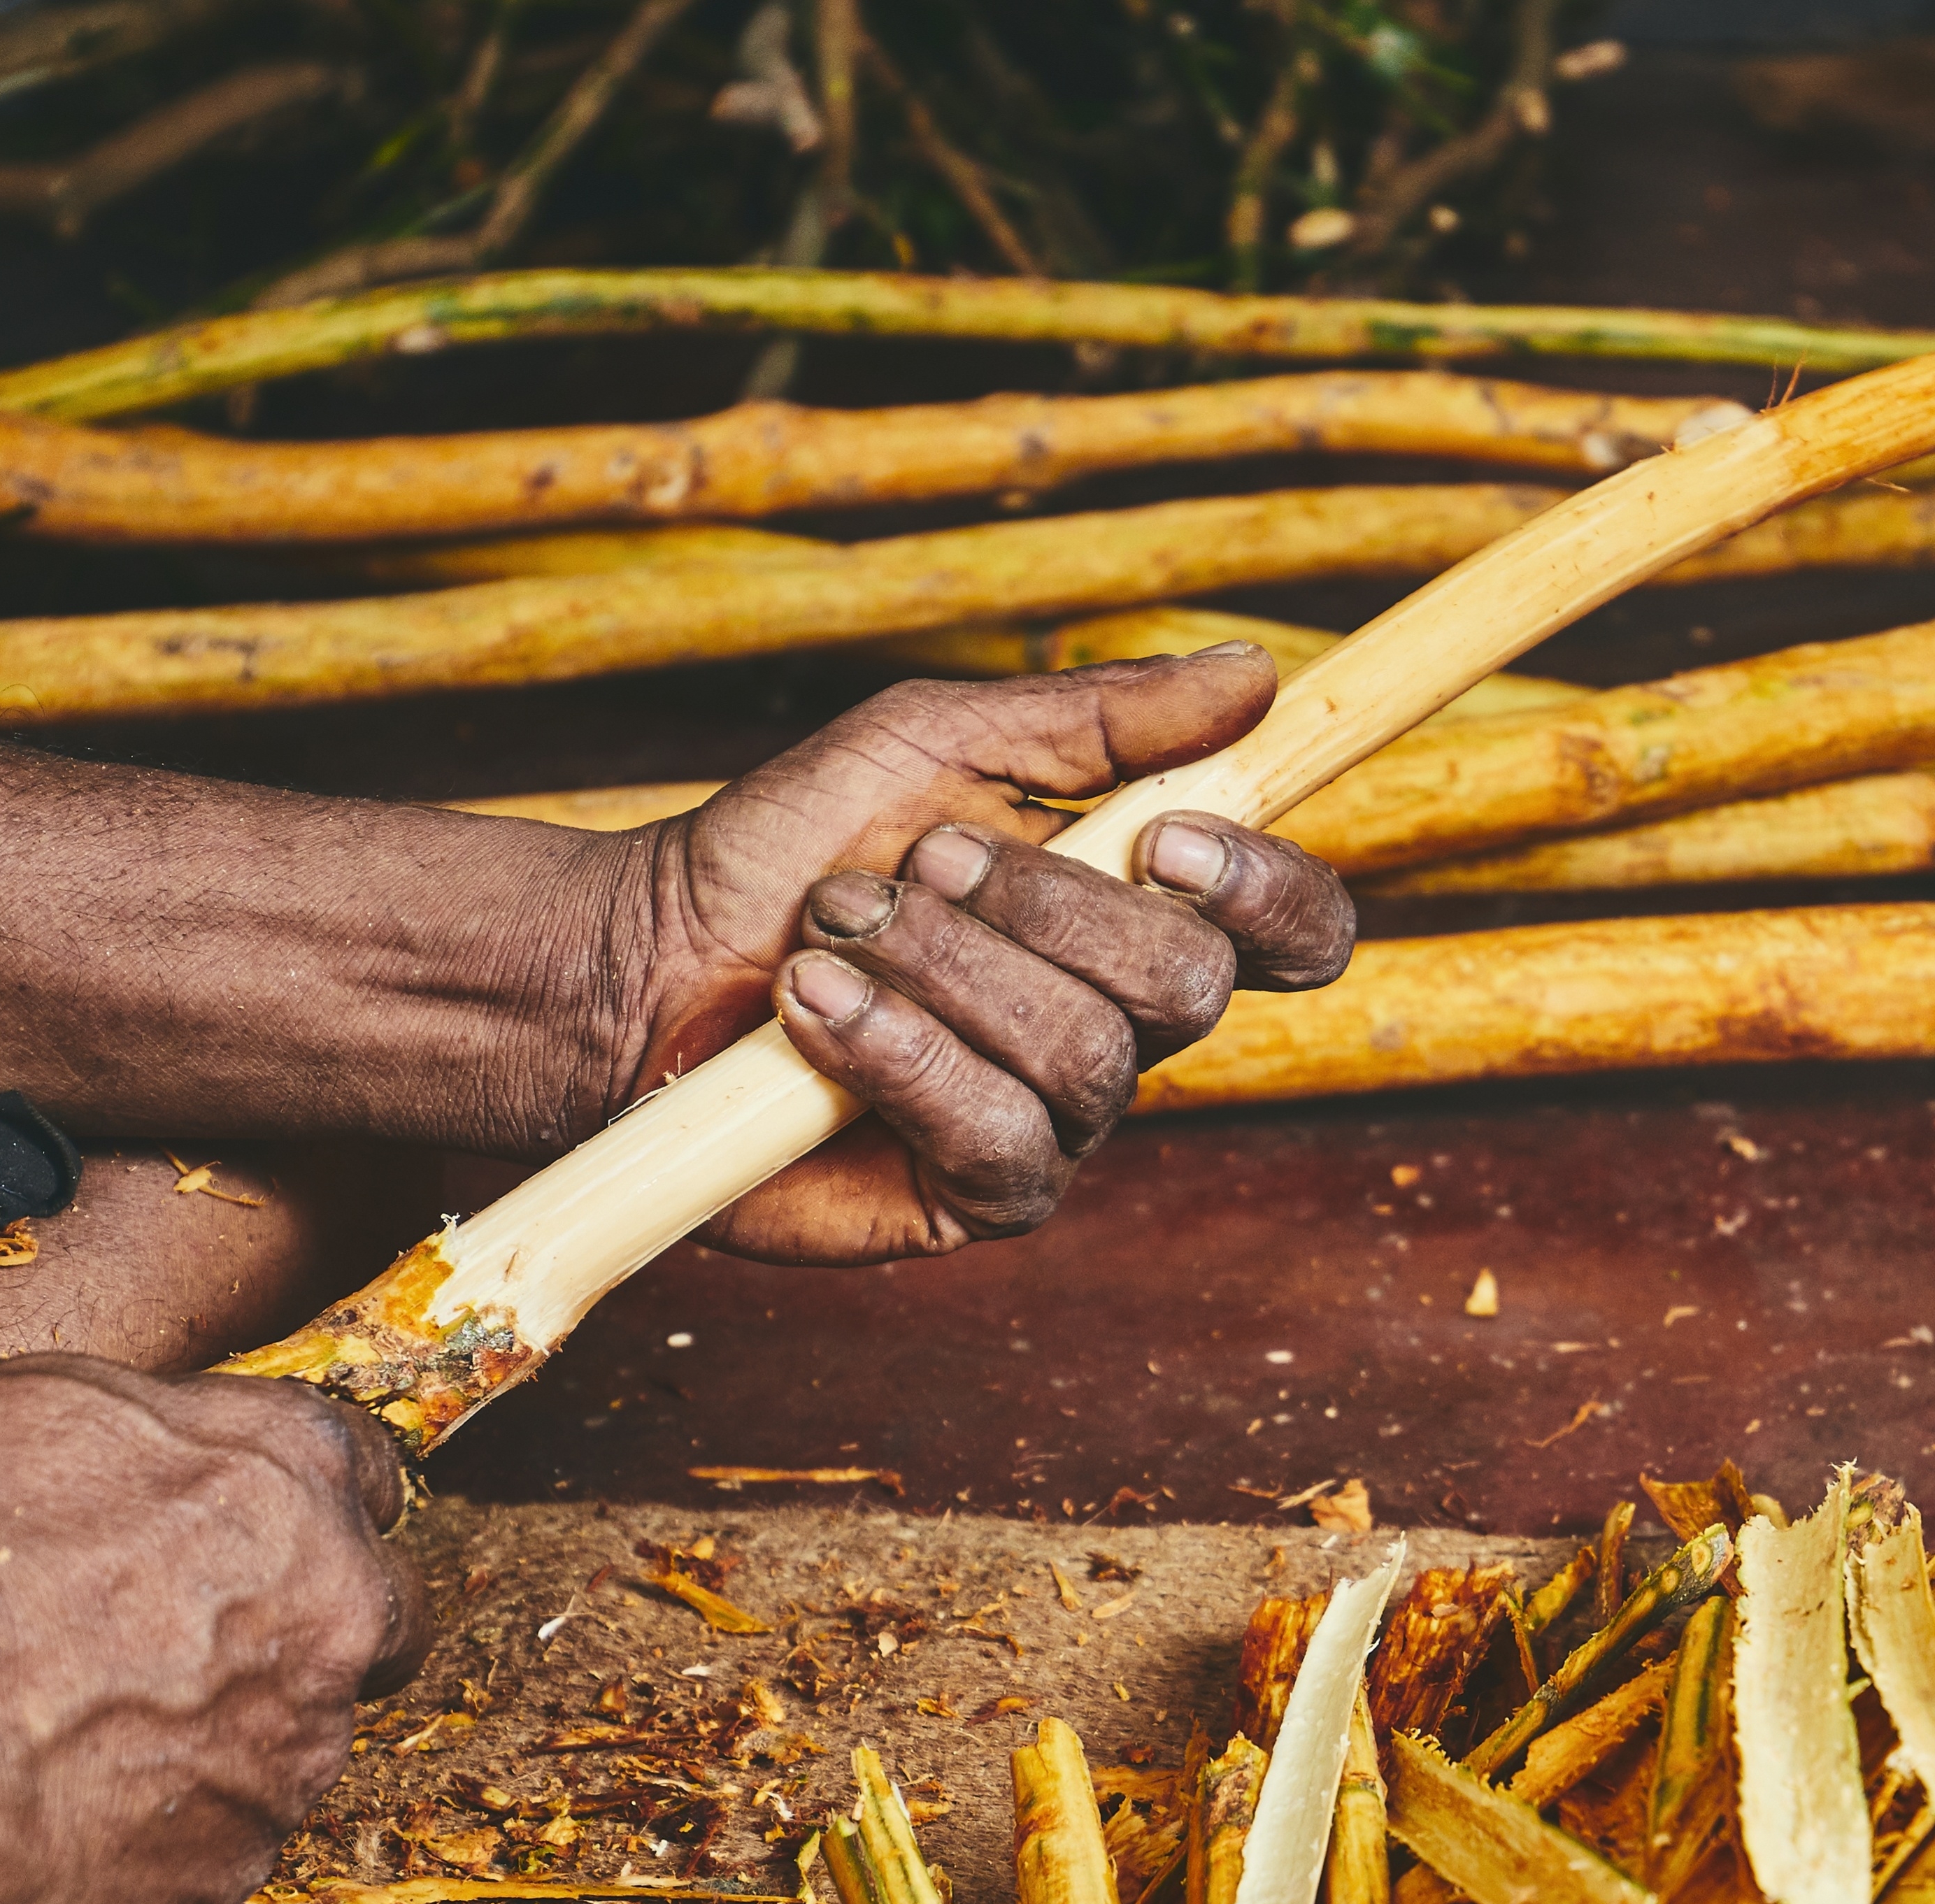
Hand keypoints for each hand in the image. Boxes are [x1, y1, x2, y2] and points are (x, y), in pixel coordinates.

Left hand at [633, 646, 1357, 1262]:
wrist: (643, 957)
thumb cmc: (786, 850)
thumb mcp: (937, 740)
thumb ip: (1102, 717)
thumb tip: (1257, 676)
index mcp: (1132, 919)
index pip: (1291, 931)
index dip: (1267, 889)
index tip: (1164, 834)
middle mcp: (1116, 1030)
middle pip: (1189, 987)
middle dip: (1044, 905)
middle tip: (918, 863)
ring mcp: (1056, 1125)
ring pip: (1085, 1055)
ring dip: (939, 967)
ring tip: (832, 928)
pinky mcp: (980, 1196)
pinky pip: (1002, 1133)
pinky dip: (898, 1052)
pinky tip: (814, 1010)